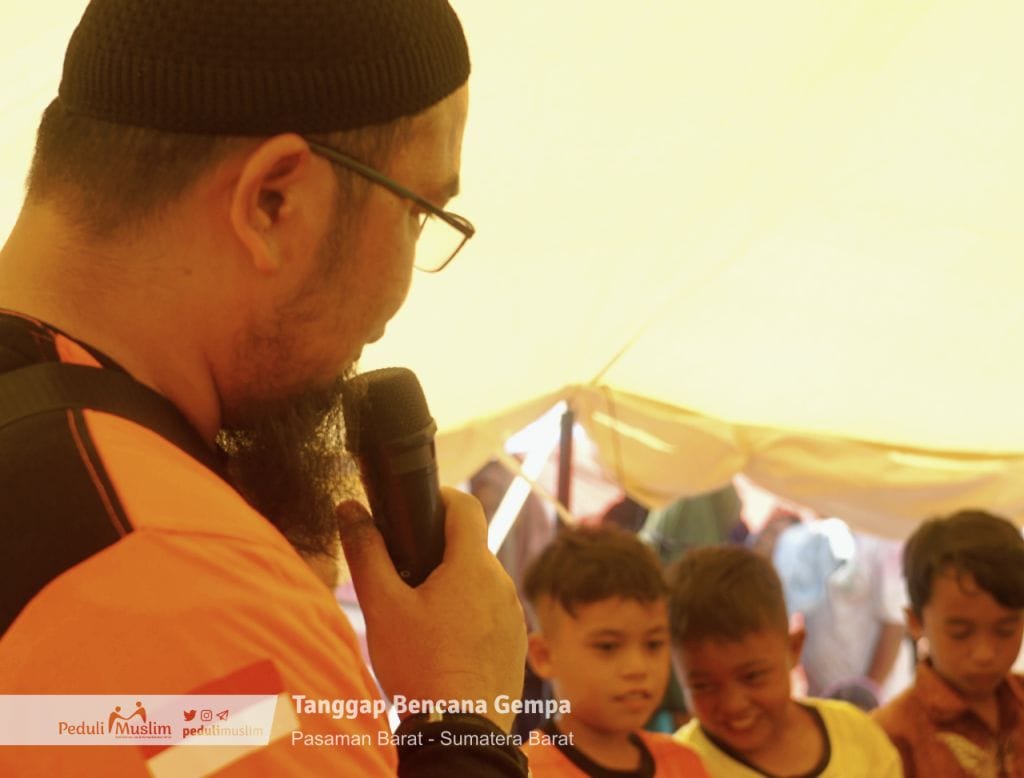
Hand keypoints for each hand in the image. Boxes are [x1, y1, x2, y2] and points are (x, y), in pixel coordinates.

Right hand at [336, 487, 526, 732]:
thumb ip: (366, 552)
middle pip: (470, 547)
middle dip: (438, 551)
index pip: (467, 505)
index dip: (441, 497)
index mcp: (473, 566)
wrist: (459, 732)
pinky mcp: (514, 642)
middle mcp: (501, 583)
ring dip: (454, 585)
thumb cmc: (420, 667)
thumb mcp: (382, 607)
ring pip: (481, 582)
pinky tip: (443, 641)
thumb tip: (349, 509)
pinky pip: (491, 613)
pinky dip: (469, 615)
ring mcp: (513, 615)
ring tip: (420, 613)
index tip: (416, 508)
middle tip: (404, 571)